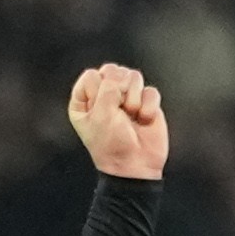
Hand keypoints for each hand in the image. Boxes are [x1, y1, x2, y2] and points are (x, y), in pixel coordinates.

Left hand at [67, 63, 167, 180]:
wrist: (135, 165)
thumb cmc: (111, 145)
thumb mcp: (101, 115)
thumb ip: (108, 87)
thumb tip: (122, 75)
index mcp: (84, 101)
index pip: (91, 75)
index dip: (100, 90)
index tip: (101, 110)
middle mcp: (103, 95)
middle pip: (113, 70)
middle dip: (119, 89)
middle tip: (119, 111)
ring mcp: (125, 97)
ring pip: (133, 76)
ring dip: (134, 99)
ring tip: (130, 117)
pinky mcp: (145, 102)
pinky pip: (150, 90)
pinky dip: (148, 106)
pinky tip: (143, 120)